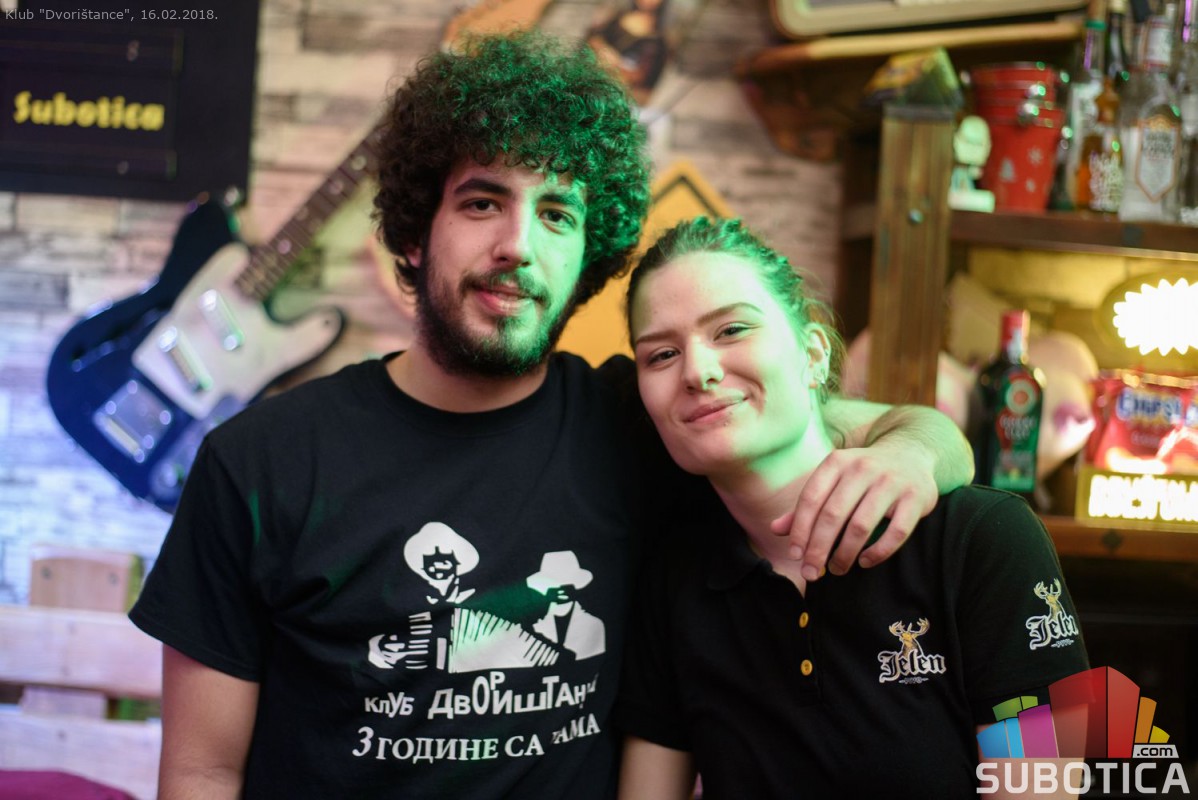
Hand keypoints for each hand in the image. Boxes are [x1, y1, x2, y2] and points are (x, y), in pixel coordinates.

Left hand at [771, 446, 937, 581]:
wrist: (910, 453)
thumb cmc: (862, 475)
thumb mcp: (833, 480)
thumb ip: (808, 505)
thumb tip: (775, 529)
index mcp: (837, 462)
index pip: (811, 498)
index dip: (800, 529)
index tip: (795, 555)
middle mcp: (863, 468)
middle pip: (833, 515)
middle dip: (818, 548)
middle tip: (810, 572)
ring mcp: (891, 481)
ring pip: (861, 525)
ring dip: (845, 553)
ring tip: (836, 569)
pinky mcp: (916, 497)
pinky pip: (896, 532)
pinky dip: (878, 552)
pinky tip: (864, 562)